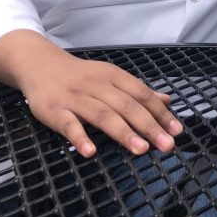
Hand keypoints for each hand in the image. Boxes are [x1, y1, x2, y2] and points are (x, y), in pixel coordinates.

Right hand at [0, 31, 182, 157]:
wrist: (40, 64)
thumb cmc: (81, 76)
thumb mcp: (111, 77)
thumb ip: (138, 91)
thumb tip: (167, 101)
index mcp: (114, 76)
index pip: (142, 94)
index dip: (160, 112)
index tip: (177, 130)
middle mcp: (97, 85)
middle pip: (127, 106)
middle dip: (149, 126)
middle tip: (167, 145)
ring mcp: (75, 98)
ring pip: (102, 115)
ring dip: (123, 132)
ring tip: (141, 149)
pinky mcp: (54, 110)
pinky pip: (68, 124)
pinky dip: (80, 137)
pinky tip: (91, 152)